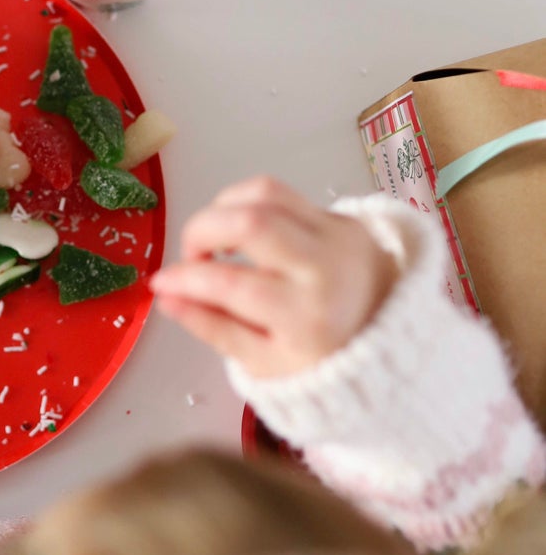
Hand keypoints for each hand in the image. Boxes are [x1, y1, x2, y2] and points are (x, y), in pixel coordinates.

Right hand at [151, 176, 396, 379]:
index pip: (232, 285)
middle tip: (191, 254)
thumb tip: (165, 297)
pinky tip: (245, 235)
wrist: (394, 342)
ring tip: (215, 240)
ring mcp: (339, 235)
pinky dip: (252, 207)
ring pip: (265, 192)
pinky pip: (285, 195)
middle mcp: (326, 268)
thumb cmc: (321, 359)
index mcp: (307, 317)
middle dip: (202, 228)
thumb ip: (213, 328)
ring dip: (224, 207)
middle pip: (251, 221)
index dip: (187, 279)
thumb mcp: (265, 362)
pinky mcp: (343, 217)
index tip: (160, 282)